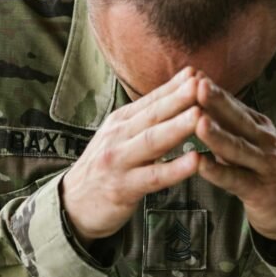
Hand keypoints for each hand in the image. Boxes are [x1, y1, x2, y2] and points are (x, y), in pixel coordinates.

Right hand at [61, 67, 201, 244]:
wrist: (72, 204)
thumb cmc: (105, 168)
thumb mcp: (120, 137)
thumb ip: (147, 120)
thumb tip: (176, 96)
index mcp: (121, 121)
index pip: (151, 100)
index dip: (174, 86)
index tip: (198, 72)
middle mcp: (118, 136)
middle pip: (153, 115)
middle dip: (179, 98)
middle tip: (202, 84)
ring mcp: (119, 161)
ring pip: (152, 141)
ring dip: (177, 127)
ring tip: (200, 115)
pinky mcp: (123, 188)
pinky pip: (153, 177)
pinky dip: (175, 168)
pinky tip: (195, 161)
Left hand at [194, 75, 275, 254]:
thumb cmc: (263, 169)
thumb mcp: (248, 141)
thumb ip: (226, 124)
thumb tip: (197, 98)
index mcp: (257, 125)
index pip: (232, 104)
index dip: (213, 89)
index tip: (192, 73)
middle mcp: (263, 140)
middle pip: (237, 119)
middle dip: (217, 102)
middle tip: (197, 84)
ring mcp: (264, 164)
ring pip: (238, 148)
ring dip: (217, 135)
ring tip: (198, 122)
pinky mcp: (260, 190)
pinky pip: (236, 179)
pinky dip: (218, 172)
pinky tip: (201, 164)